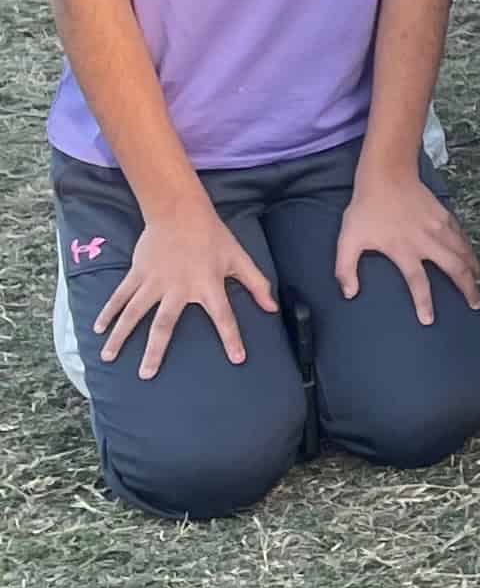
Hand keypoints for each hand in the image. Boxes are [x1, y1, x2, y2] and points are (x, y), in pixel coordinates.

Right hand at [93, 197, 275, 380]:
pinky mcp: (137, 273)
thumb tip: (273, 308)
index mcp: (208, 285)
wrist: (180, 212)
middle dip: (155, 351)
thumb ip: (257, 284)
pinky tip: (98, 330)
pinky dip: (107, 312)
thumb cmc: (213, 237)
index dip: (232, 338)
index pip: (224, 317)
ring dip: (120, 336)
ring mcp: (154, 281)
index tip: (236, 359)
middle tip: (146, 375)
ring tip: (108, 357)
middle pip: (164, 325)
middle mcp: (178, 287)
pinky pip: (119, 296)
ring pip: (133, 313)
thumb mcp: (240, 258)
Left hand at [333, 172, 479, 327]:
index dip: (425, 304)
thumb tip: (350, 294)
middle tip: (475, 305)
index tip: (429, 320)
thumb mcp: (348, 240)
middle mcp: (427, 242)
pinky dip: (470, 251)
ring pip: (464, 253)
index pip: (418, 283)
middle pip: (454, 269)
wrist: (387, 176)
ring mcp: (439, 228)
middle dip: (468, 290)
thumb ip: (345, 269)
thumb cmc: (366, 209)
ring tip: (479, 284)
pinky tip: (472, 258)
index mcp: (404, 251)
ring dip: (473, 271)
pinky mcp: (445, 216)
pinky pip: (462, 238)